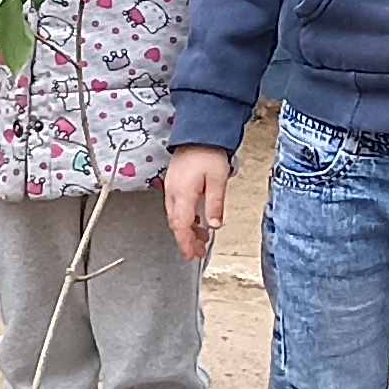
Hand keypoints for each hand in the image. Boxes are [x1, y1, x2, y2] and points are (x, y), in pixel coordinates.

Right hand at [164, 145, 231, 261]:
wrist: (198, 132)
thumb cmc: (208, 153)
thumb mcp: (217, 180)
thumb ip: (215, 205)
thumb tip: (214, 226)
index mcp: (182, 194)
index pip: (181, 226)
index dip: (185, 243)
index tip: (191, 256)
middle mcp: (173, 192)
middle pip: (176, 223)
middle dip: (187, 240)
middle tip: (199, 251)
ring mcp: (171, 187)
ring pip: (175, 216)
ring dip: (187, 229)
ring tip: (202, 237)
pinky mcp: (174, 182)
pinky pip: (176, 206)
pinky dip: (185, 217)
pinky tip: (196, 219)